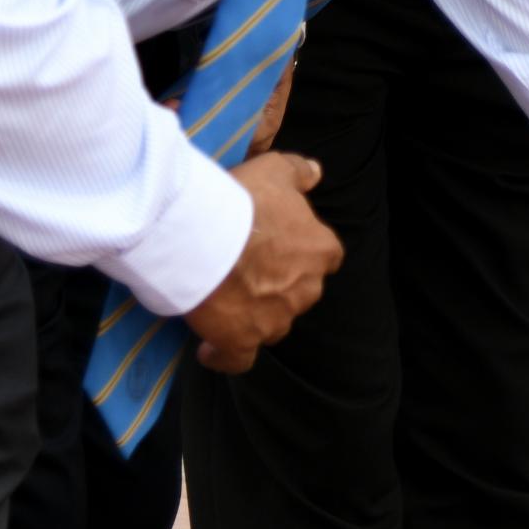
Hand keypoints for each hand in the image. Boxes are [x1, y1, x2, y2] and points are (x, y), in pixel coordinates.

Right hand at [181, 150, 337, 371]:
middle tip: (245, 268)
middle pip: (298, 292)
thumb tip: (316, 173)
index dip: (302, 252)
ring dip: (254, 316)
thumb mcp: (275, 169)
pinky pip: (238, 359)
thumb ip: (299, 172)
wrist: (203, 236)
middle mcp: (305, 289)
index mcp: (320, 251)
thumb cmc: (243, 201)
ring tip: (225, 303)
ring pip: (272, 324)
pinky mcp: (242, 342)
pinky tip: (210, 349)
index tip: (277, 245)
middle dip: (278, 284)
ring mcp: (276, 320)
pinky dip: (225, 355)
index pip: (325, 256)